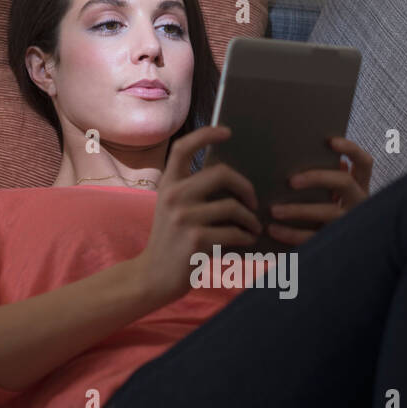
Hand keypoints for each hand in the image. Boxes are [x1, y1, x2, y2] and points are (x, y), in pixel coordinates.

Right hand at [132, 125, 261, 307]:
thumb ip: (192, 191)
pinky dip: (246, 237)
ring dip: (250, 219)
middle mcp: (174, 196)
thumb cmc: (170, 241)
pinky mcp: (196, 240)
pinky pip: (234, 232)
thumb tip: (232, 178)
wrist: (153, 276)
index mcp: (168, 184)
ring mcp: (184, 218)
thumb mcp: (172, 209)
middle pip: (221, 173)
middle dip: (245, 186)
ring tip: (253, 227)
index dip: (206, 134)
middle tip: (253, 201)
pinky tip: (248, 240)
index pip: (183, 148)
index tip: (228, 132)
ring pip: (233, 207)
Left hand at [267, 136, 373, 244]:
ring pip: (327, 212)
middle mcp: (360, 202)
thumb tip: (323, 161)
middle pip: (343, 182)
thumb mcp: (338, 196)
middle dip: (317, 178)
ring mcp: (350, 223)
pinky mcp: (337, 242)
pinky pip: (314, 237)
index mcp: (361, 187)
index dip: (350, 149)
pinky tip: (273, 230)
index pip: (364, 163)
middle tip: (291, 181)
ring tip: (274, 210)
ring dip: (298, 210)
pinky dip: (291, 234)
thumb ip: (332, 177)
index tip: (330, 141)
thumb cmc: (334, 214)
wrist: (348, 256)